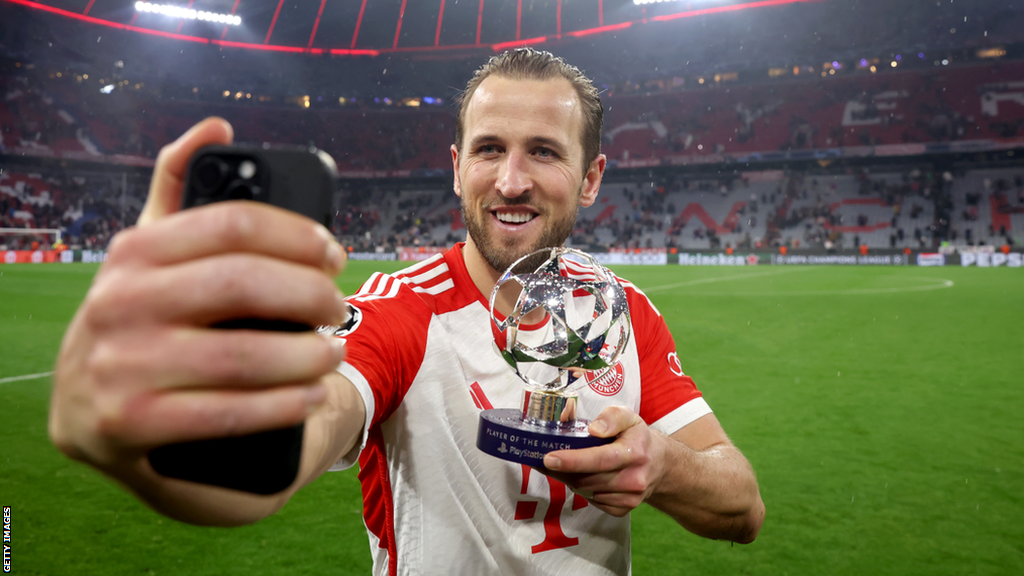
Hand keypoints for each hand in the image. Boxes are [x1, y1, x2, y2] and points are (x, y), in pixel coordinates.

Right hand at [49, 118, 349, 476]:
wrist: (83, 414)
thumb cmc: (140, 320)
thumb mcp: (149, 255)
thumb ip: (180, 189)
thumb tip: (218, 124)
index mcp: (134, 251)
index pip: (234, 222)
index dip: (299, 236)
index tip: (334, 254)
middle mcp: (119, 302)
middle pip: (246, 284)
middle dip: (312, 296)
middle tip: (338, 309)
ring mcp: (120, 367)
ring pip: (244, 355)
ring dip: (308, 356)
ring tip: (332, 354)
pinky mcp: (130, 425)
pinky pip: (229, 414)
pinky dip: (283, 405)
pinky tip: (309, 397)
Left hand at [541, 405, 668, 516]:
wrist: (659, 465)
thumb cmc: (637, 438)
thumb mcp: (629, 417)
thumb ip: (612, 417)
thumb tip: (594, 429)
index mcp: (634, 452)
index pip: (600, 459)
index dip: (573, 460)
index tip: (549, 458)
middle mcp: (634, 478)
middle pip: (588, 478)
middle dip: (563, 470)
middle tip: (546, 460)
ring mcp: (630, 497)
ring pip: (587, 492)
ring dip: (570, 479)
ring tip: (563, 466)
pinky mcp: (624, 509)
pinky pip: (593, 502)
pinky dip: (583, 490)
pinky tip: (583, 477)